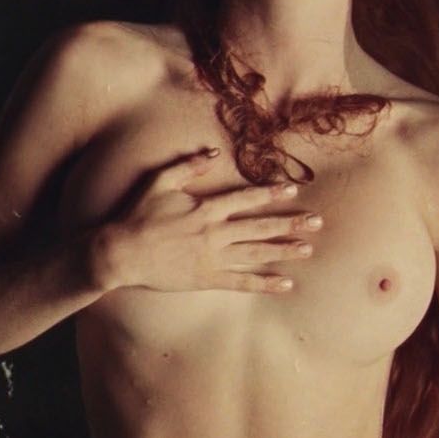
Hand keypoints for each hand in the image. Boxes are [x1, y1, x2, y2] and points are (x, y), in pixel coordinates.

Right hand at [89, 148, 319, 293]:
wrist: (121, 253)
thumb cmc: (136, 215)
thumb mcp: (159, 182)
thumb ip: (187, 166)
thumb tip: (213, 153)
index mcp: (205, 208)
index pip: (245, 199)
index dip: (271, 193)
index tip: (293, 190)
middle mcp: (214, 232)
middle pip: (260, 226)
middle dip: (291, 223)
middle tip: (317, 222)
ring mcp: (212, 257)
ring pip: (256, 253)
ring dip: (284, 251)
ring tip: (308, 249)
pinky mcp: (206, 278)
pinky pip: (241, 282)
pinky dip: (264, 283)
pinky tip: (285, 284)